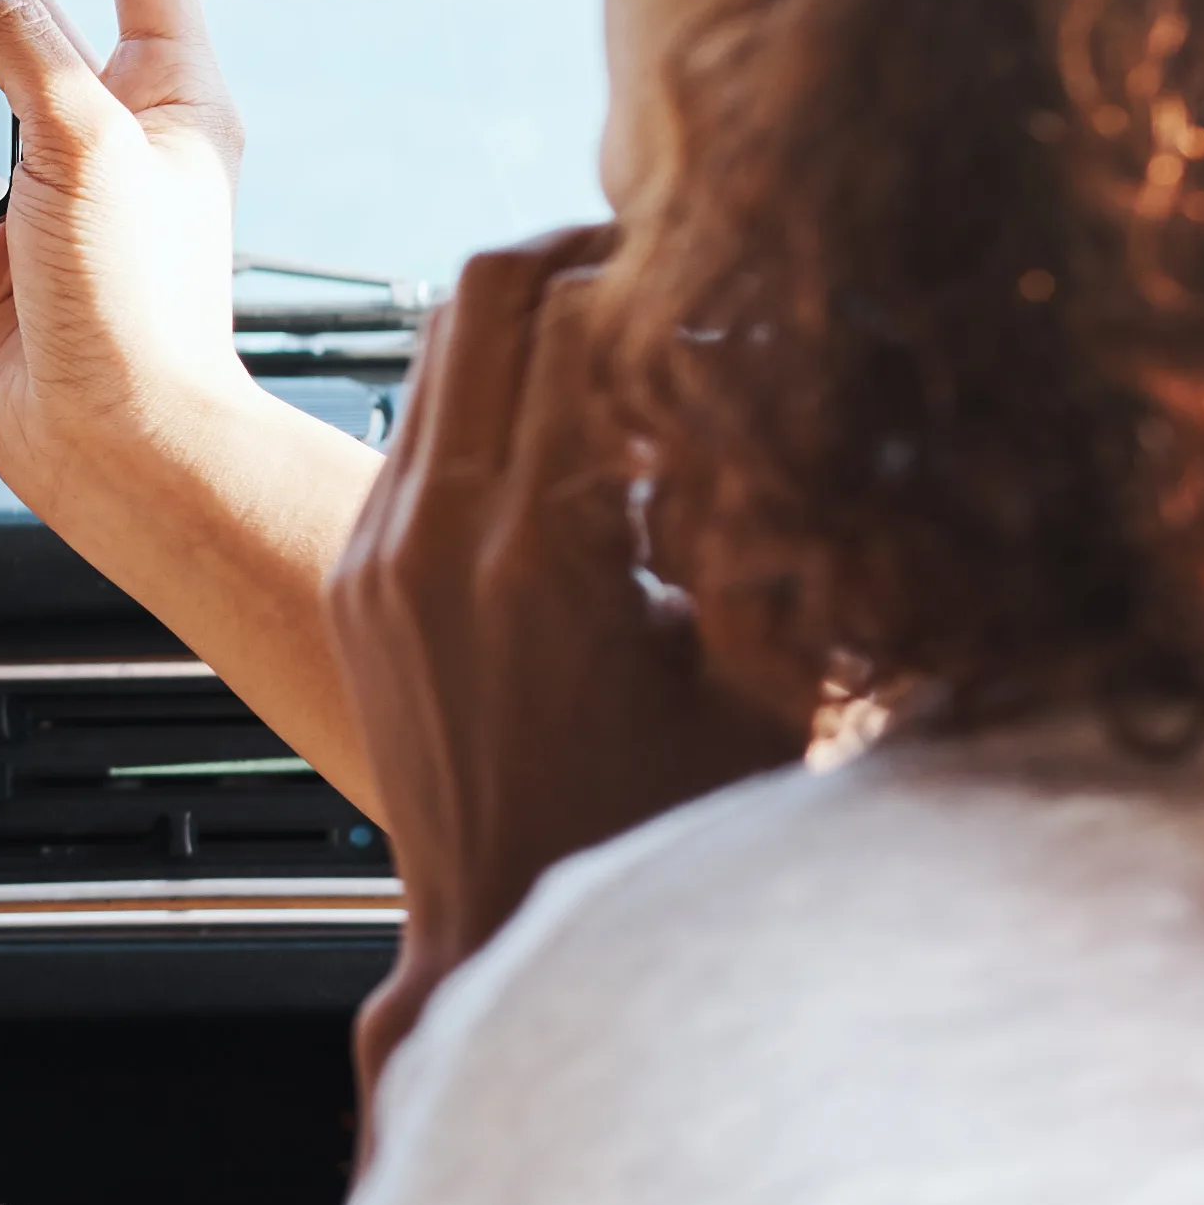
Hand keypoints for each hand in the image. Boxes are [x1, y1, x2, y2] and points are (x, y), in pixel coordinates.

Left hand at [334, 228, 798, 1127]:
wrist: (509, 944)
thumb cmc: (661, 843)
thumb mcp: (768, 688)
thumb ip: (792, 542)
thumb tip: (844, 405)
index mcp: (537, 554)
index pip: (587, 318)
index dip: (679, 281)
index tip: (748, 296)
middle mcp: (433, 537)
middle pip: (492, 289)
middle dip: (596, 259)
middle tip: (686, 280)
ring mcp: (380, 553)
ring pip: (444, 341)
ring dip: (542, 320)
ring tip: (643, 352)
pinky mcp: (360, 576)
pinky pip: (420, 423)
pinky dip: (501, 397)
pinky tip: (590, 449)